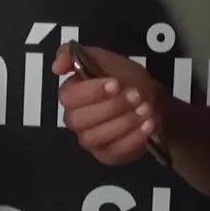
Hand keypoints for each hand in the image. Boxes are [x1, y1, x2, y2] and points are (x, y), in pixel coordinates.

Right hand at [53, 44, 164, 164]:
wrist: (153, 100)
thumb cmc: (126, 79)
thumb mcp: (105, 59)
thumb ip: (77, 55)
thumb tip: (56, 67)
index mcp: (72, 95)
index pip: (68, 97)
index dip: (91, 92)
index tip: (116, 84)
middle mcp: (76, 119)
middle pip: (78, 120)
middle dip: (110, 107)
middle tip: (135, 96)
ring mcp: (90, 140)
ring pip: (94, 137)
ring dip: (123, 123)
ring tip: (145, 110)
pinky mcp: (107, 155)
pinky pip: (114, 152)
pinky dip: (133, 138)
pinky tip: (147, 125)